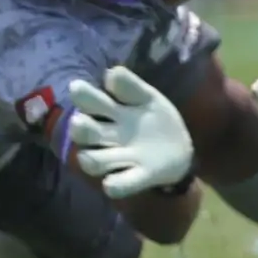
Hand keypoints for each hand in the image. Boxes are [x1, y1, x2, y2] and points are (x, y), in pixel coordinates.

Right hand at [67, 67, 194, 198]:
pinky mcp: (138, 177)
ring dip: (92, 158)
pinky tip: (112, 182)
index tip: (77, 87)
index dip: (82, 96)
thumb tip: (110, 72)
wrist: (180, 148)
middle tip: (79, 122)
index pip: (89, 102)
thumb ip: (131, 86)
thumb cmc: (155, 120)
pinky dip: (115, 184)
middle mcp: (110, 137)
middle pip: (83, 133)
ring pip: (93, 161)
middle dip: (80, 128)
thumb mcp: (149, 98)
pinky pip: (119, 185)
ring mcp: (122, 158)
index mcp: (113, 113)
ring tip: (98, 154)